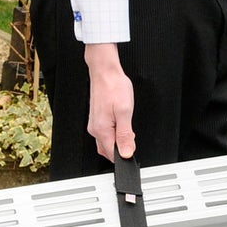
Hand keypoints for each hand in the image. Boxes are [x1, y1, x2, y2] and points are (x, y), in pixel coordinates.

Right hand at [84, 43, 134, 160]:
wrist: (105, 72)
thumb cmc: (114, 87)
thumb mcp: (125, 111)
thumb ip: (125, 135)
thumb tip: (126, 153)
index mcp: (102, 130)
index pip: (113, 154)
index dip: (125, 154)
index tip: (132, 145)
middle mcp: (95, 130)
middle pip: (108, 150)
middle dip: (121, 148)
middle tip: (130, 133)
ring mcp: (95, 125)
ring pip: (106, 143)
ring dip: (117, 140)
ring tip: (125, 124)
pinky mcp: (96, 120)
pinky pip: (105, 134)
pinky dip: (113, 134)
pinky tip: (119, 123)